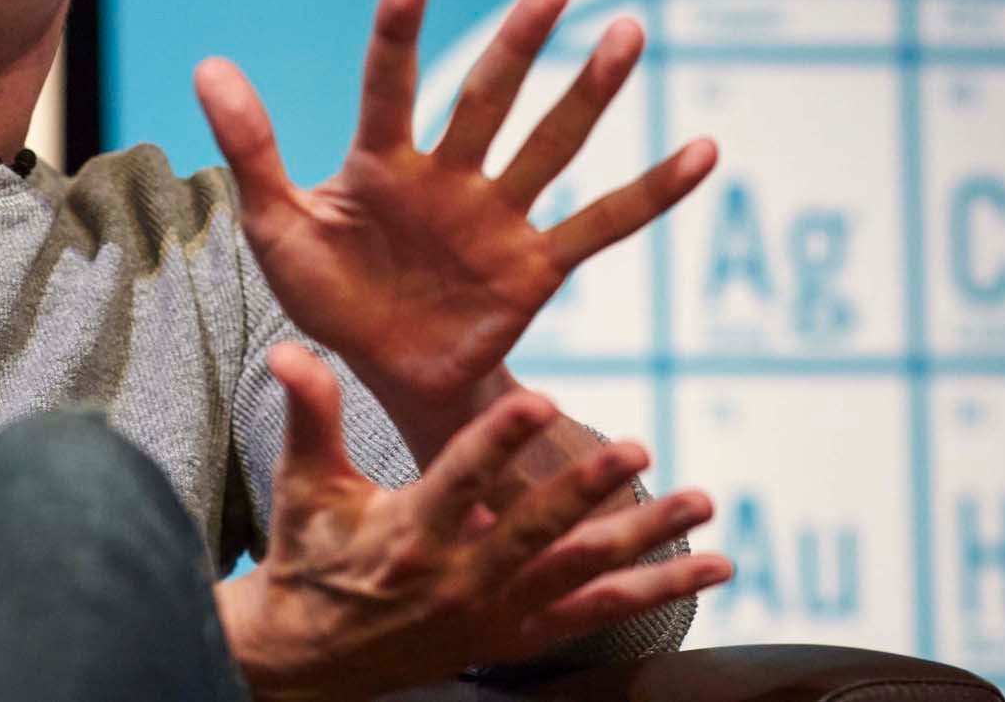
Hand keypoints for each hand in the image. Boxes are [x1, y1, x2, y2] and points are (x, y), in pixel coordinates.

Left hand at [195, 0, 717, 424]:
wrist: (382, 374)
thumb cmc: (327, 293)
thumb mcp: (277, 226)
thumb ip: (250, 148)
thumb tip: (207, 62)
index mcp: (379, 163)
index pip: (389, 86)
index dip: (399, 36)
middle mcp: (448, 175)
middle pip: (488, 98)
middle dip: (520, 43)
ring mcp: (497, 216)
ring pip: (551, 145)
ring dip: (590, 92)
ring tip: (630, 33)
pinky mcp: (536, 265)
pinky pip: (601, 224)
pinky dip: (653, 191)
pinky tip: (704, 151)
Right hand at [216, 344, 729, 700]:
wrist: (307, 657)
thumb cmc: (306, 553)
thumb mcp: (301, 482)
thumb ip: (309, 411)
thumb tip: (290, 348)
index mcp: (406, 533)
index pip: (460, 479)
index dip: (501, 442)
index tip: (541, 400)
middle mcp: (458, 577)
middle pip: (534, 530)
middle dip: (587, 489)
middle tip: (635, 446)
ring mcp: (495, 611)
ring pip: (582, 574)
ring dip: (647, 539)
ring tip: (701, 503)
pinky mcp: (519, 634)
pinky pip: (599, 613)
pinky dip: (659, 590)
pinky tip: (714, 568)